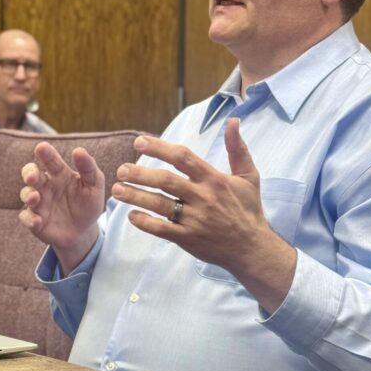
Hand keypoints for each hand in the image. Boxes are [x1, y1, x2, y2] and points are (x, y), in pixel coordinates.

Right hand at [19, 141, 105, 271]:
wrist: (84, 231)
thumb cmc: (88, 203)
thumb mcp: (94, 185)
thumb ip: (88, 168)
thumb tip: (79, 150)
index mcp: (59, 173)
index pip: (51, 161)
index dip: (45, 154)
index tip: (41, 147)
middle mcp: (45, 186)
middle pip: (31, 174)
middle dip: (29, 173)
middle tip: (32, 176)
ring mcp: (38, 203)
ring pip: (26, 194)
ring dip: (28, 195)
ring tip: (35, 198)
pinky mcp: (35, 220)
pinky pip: (27, 218)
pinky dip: (29, 219)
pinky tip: (37, 221)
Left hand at [110, 118, 295, 311]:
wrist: (253, 249)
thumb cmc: (248, 210)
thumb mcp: (249, 177)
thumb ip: (237, 148)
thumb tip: (233, 121)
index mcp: (214, 179)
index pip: (182, 157)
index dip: (159, 148)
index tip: (138, 142)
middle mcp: (203, 197)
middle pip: (166, 181)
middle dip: (140, 174)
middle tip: (121, 169)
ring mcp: (195, 220)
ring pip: (160, 205)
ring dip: (136, 196)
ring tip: (117, 190)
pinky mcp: (188, 239)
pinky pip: (162, 229)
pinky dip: (145, 222)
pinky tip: (131, 215)